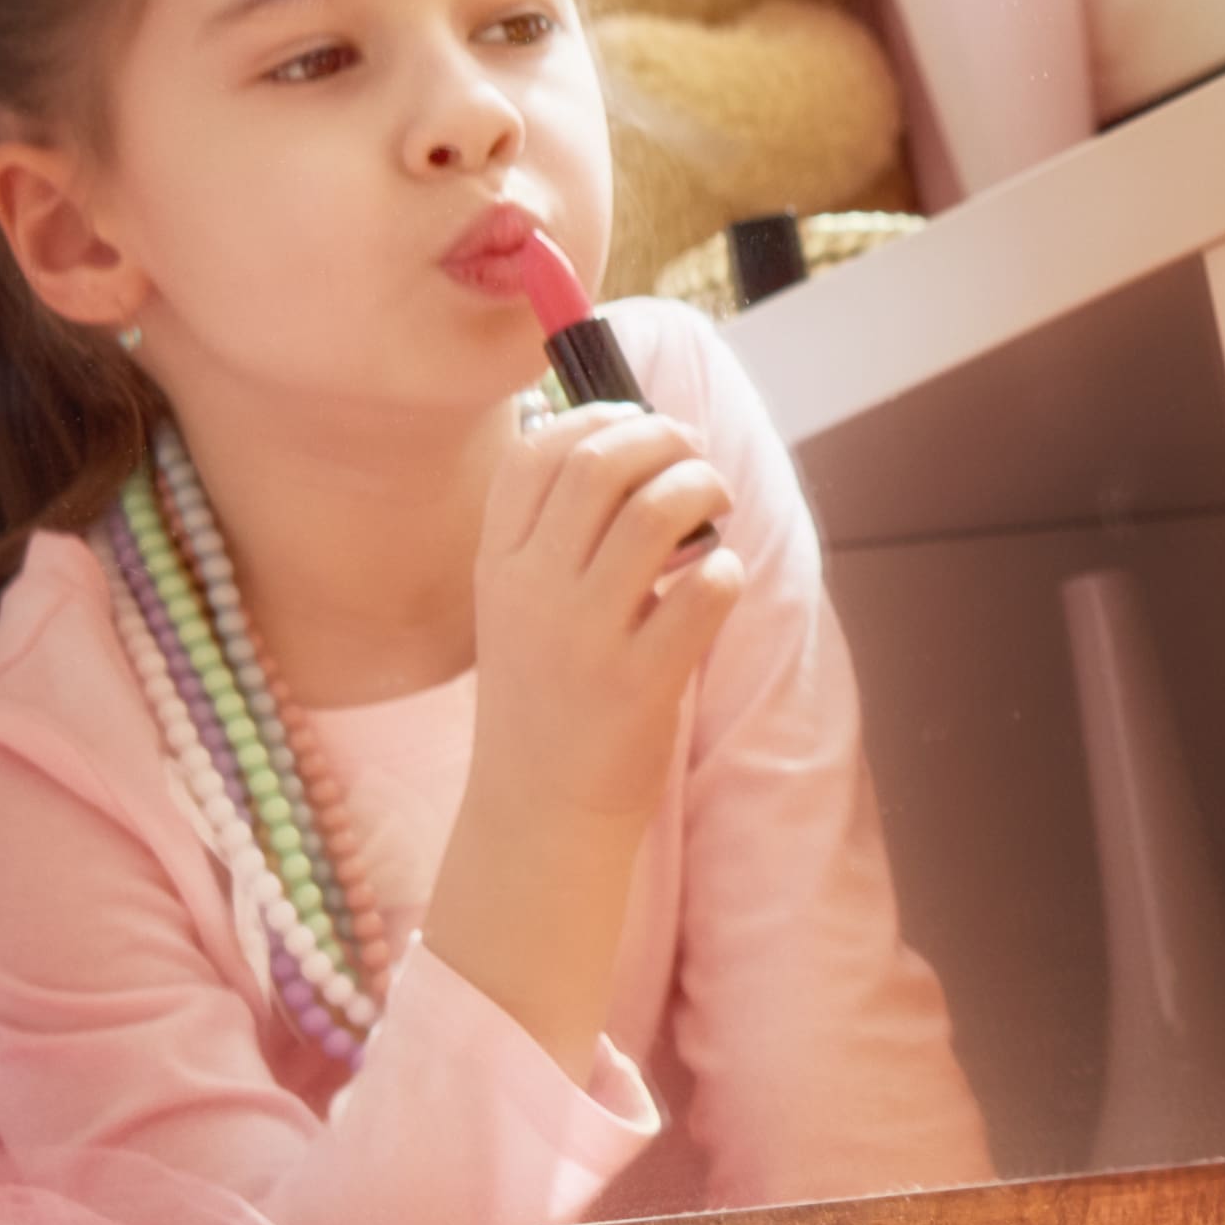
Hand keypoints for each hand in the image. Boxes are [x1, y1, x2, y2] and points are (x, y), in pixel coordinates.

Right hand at [421, 407, 741, 1078]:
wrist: (538, 807)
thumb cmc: (547, 691)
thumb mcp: (518, 604)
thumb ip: (554, 533)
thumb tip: (626, 442)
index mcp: (498, 563)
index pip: (536, 450)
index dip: (599, 417)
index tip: (639, 424)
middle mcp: (533, 589)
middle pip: (600, 465)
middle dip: (664, 441)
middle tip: (693, 460)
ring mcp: (584, 635)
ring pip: (655, 512)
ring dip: (702, 490)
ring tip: (715, 509)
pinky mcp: (640, 681)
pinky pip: (705, 590)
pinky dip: (726, 569)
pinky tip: (718, 582)